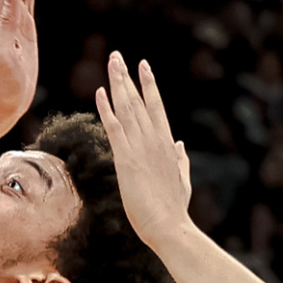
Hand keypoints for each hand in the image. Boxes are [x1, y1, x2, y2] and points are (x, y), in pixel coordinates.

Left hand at [95, 51, 192, 249]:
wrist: (168, 226)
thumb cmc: (174, 208)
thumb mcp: (182, 179)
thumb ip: (181, 160)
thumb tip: (180, 144)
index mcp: (167, 144)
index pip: (156, 107)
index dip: (148, 84)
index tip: (143, 65)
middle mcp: (155, 140)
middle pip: (138, 100)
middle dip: (127, 76)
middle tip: (118, 56)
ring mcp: (140, 148)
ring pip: (126, 108)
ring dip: (117, 83)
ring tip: (111, 63)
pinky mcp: (126, 159)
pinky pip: (114, 127)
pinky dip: (106, 109)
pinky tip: (100, 92)